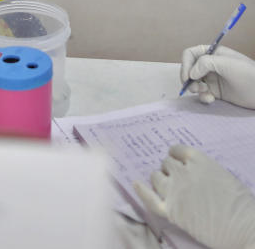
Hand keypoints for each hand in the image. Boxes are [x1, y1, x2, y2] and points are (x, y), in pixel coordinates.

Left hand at [133, 145, 254, 248]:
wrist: (245, 229)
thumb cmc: (241, 205)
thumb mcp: (224, 177)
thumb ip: (204, 171)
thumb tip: (190, 171)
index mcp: (200, 161)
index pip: (177, 150)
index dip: (176, 156)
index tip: (178, 161)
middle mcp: (183, 172)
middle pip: (166, 164)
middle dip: (170, 169)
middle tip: (178, 179)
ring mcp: (175, 191)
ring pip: (156, 177)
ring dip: (160, 179)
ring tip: (167, 186)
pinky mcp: (171, 211)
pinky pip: (149, 199)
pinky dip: (141, 191)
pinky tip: (135, 184)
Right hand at [180, 45, 254, 108]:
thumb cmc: (248, 74)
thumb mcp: (226, 63)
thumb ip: (205, 63)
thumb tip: (191, 74)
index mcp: (213, 54)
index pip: (191, 54)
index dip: (185, 64)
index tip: (187, 77)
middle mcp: (211, 65)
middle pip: (189, 69)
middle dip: (188, 79)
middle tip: (194, 88)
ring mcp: (213, 79)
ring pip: (194, 82)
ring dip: (194, 88)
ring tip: (203, 93)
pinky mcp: (216, 92)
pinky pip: (202, 93)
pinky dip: (203, 97)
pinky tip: (210, 99)